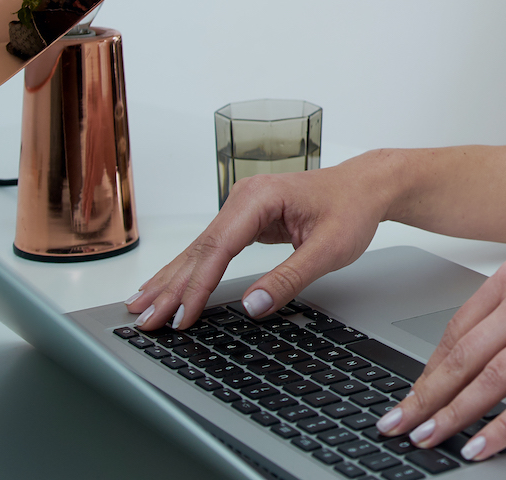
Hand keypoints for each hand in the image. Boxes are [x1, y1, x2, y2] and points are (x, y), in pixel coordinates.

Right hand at [123, 150, 405, 331]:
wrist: (366, 185)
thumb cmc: (352, 208)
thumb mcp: (330, 249)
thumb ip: (290, 278)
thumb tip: (253, 306)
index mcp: (260, 197)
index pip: (219, 248)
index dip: (198, 286)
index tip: (181, 316)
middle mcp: (244, 197)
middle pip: (199, 249)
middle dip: (171, 287)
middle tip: (143, 319)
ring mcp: (242, 208)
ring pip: (199, 249)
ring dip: (171, 280)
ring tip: (139, 306)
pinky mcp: (245, 220)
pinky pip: (211, 250)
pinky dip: (189, 271)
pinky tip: (168, 286)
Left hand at [378, 226, 505, 461]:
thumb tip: (479, 359)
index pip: (457, 331)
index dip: (427, 371)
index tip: (409, 396)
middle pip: (463, 357)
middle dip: (424, 397)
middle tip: (397, 424)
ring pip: (490, 380)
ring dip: (452, 415)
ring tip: (428, 439)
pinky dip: (501, 427)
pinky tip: (481, 445)